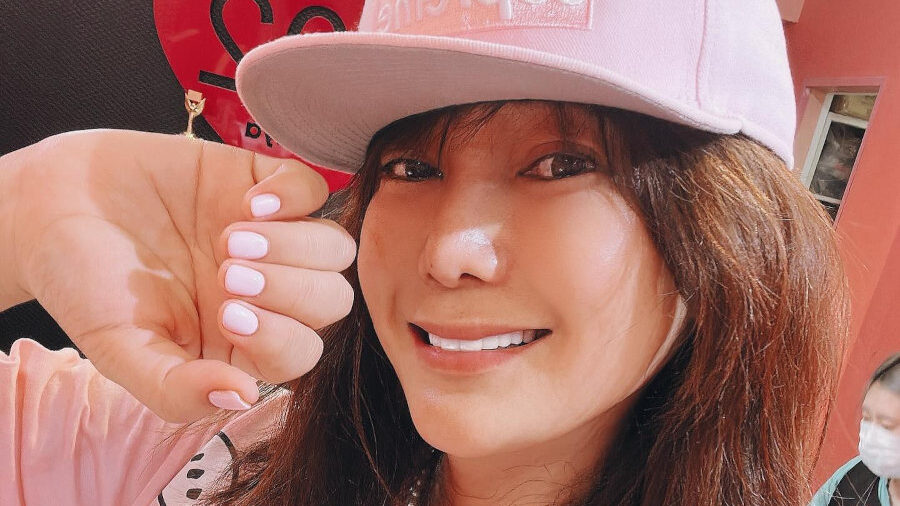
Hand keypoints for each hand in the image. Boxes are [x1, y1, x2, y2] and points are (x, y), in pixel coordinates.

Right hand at [1, 130, 355, 422]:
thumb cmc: (85, 287)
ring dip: (294, 245)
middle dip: (291, 289)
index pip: (301, 352)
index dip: (280, 337)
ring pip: (336, 247)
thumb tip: (242, 398)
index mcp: (243, 342)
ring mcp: (271, 236)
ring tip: (229, 238)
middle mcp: (268, 291)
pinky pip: (314, 188)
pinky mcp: (261, 184)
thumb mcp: (120, 351)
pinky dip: (293, 195)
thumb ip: (177, 390)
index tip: (225, 313)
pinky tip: (247, 202)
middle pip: (332, 299)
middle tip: (224, 271)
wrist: (49, 208)